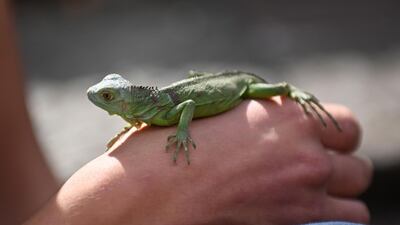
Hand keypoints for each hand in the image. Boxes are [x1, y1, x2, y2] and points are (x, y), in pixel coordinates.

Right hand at [24, 98, 371, 224]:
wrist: (151, 191)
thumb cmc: (172, 148)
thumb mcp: (217, 115)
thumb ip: (256, 117)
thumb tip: (271, 121)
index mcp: (284, 114)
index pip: (344, 123)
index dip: (332, 135)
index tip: (316, 143)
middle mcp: (303, 150)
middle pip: (356, 160)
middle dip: (339, 165)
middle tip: (313, 169)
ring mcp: (303, 188)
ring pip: (356, 195)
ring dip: (338, 195)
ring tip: (311, 195)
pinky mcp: (295, 220)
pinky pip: (345, 222)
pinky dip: (331, 220)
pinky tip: (306, 215)